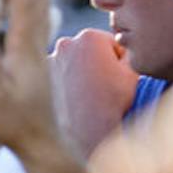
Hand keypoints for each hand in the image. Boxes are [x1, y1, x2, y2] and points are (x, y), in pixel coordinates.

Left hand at [51, 30, 137, 158]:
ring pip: (72, 63)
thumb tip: (123, 46)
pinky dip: (65, 83)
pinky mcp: (39, 78)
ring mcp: (49, 60)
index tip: (116, 79)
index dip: (118, 63)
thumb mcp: (133, 73)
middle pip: (88, 50)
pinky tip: (74, 99)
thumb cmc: (114, 104)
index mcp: (89, 37)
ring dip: (80, 72)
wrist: (88, 134)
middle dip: (96, 64)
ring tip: (88, 96)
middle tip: (102, 88)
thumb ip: (129, 52)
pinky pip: (58, 76)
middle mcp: (65, 44)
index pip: (110, 44)